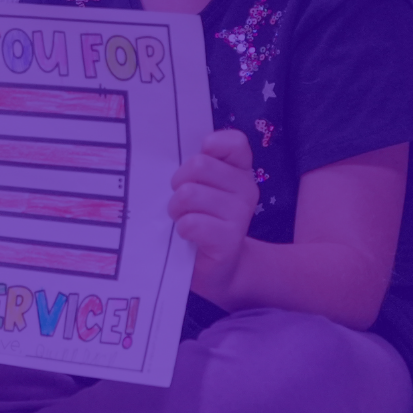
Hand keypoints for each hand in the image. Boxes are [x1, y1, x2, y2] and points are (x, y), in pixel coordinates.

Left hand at [169, 129, 259, 300]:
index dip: (212, 145)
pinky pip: (191, 223)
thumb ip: (193, 168)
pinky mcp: (229, 240)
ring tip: (181, 219)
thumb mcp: (198, 188)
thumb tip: (165, 152)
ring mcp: (241, 215)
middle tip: (180, 201)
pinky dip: (181, 229)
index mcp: (240, 171)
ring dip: (176, 209)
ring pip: (190, 193)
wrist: (216, 270)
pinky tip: (188, 236)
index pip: (234, 142)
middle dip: (179, 182)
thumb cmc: (199, 220)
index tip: (200, 159)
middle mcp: (246, 189)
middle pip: (199, 165)